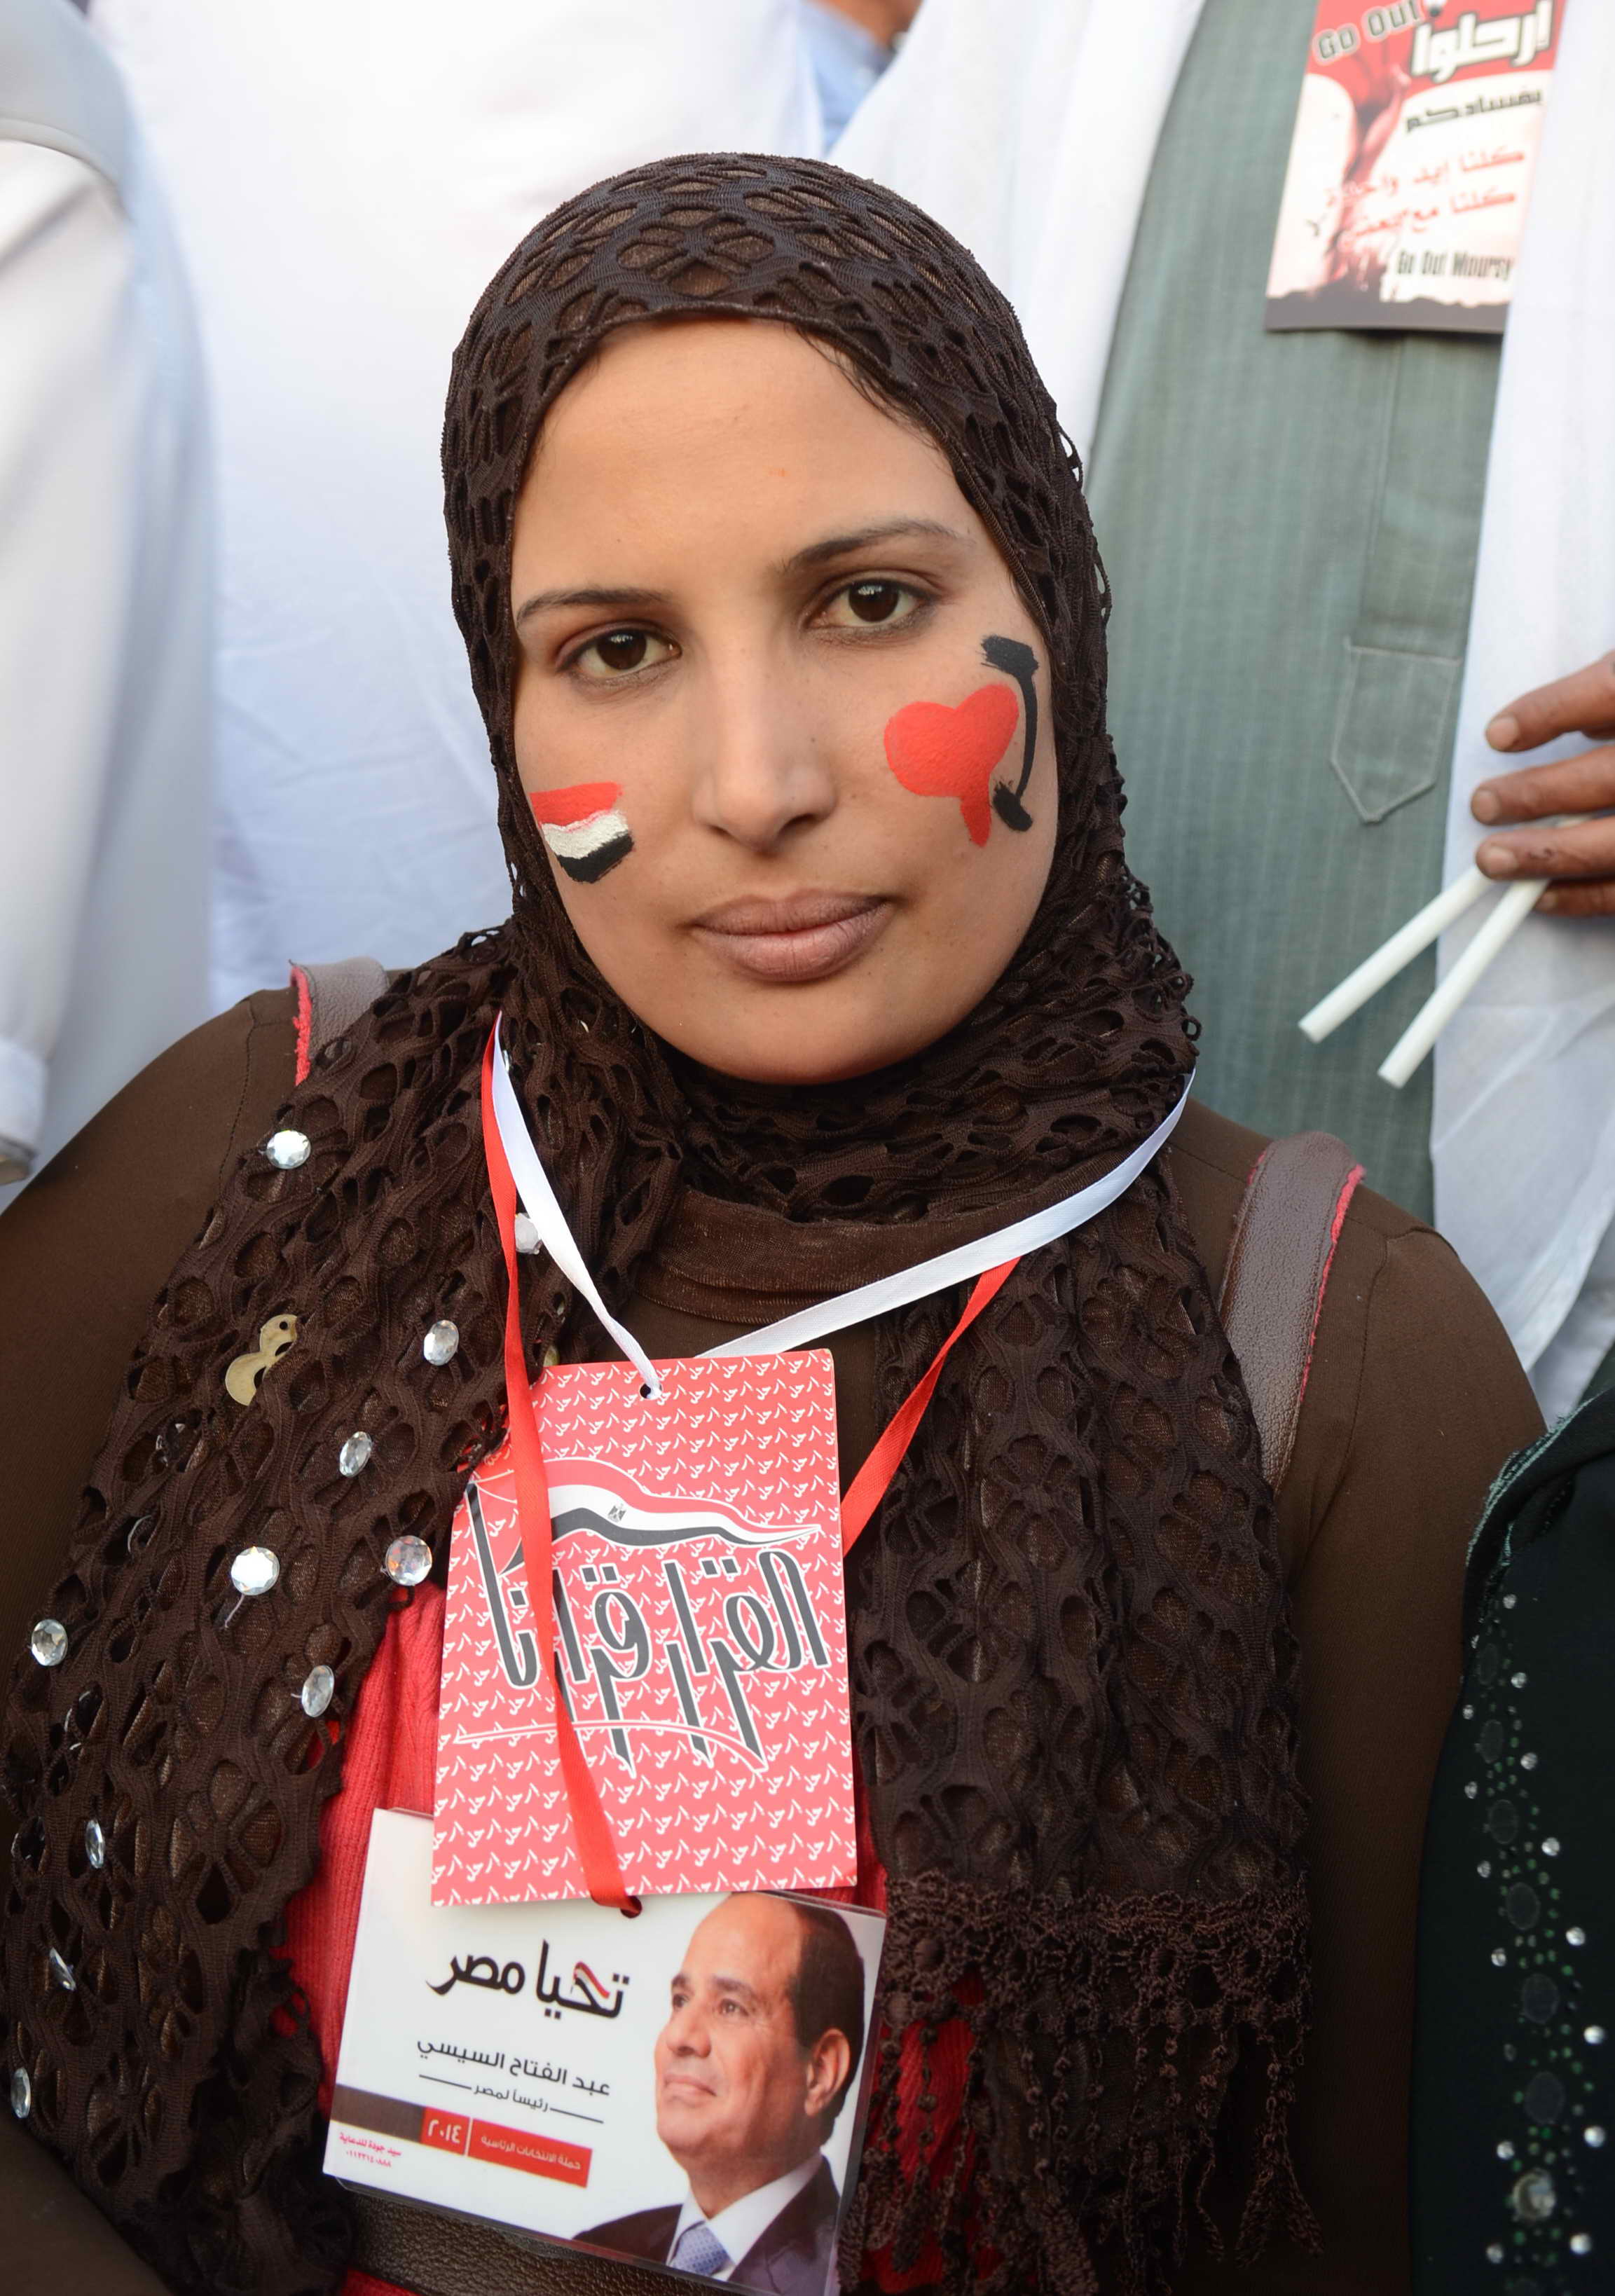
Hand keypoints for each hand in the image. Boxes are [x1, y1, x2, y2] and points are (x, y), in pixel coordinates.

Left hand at [1472, 651, 1614, 914]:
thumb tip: (1577, 727)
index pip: (1610, 693)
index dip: (1550, 712)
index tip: (1497, 734)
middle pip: (1609, 778)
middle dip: (1539, 794)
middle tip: (1483, 803)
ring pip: (1614, 845)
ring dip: (1548, 857)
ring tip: (1492, 859)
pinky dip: (1582, 897)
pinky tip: (1541, 895)